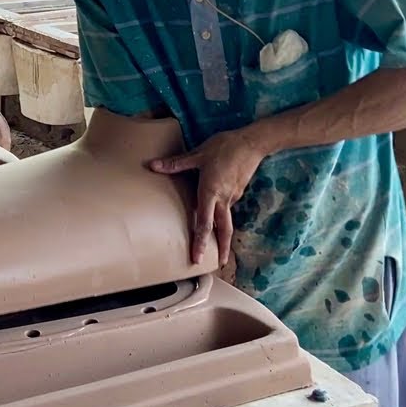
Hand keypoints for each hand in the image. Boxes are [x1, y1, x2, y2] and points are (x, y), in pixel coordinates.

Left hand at [147, 128, 268, 265]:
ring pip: (226, 220)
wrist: (252, 142)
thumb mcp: (199, 154)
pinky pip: (228, 208)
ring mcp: (233, 197)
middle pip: (223, 230)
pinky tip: (218, 217)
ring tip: (218, 249)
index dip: (200, 242)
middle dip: (220, 249)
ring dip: (222, 235)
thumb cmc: (225, 147)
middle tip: (217, 265)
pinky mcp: (238, 192)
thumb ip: (176, 163)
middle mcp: (223, 199)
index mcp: (210, 192)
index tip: (197, 257)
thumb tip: (153, 165)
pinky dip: (223, 217)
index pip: (204, 223)